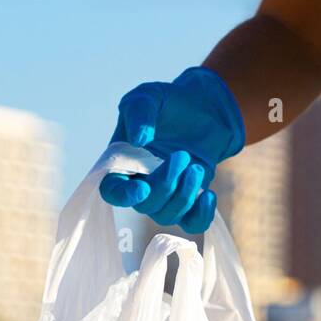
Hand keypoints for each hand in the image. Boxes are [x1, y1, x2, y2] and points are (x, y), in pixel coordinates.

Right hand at [99, 66, 244, 232]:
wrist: (203, 109)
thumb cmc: (168, 103)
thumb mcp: (149, 97)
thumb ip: (139, 113)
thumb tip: (139, 139)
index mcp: (121, 163)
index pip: (112, 191)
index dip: (123, 196)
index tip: (142, 188)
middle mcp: (140, 184)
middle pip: (144, 205)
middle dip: (165, 185)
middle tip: (183, 156)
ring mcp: (165, 196)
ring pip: (167, 216)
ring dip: (184, 195)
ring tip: (197, 167)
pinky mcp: (189, 201)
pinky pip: (192, 224)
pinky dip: (201, 215)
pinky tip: (209, 194)